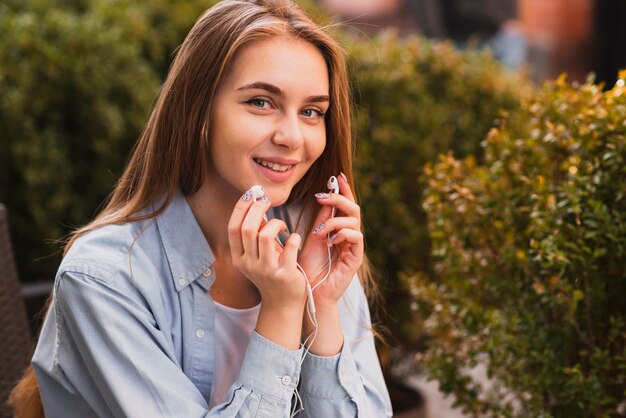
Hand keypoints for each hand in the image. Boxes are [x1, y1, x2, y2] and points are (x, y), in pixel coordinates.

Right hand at [227, 192, 305, 310]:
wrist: (282, 304)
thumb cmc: (270, 274)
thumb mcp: (257, 255)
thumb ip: (255, 233)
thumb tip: (256, 204)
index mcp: (238, 258)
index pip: (233, 228)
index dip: (241, 208)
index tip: (252, 194)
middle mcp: (249, 264)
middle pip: (248, 229)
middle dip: (257, 209)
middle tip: (267, 201)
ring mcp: (266, 270)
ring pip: (265, 236)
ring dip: (275, 223)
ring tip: (281, 226)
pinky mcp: (284, 274)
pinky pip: (289, 247)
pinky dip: (293, 237)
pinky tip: (294, 238)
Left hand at [298, 174, 363, 308]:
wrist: (309, 292)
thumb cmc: (309, 268)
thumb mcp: (313, 238)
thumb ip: (321, 220)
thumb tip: (325, 197)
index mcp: (339, 229)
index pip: (345, 205)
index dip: (343, 190)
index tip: (336, 176)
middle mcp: (349, 236)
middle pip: (353, 209)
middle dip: (339, 198)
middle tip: (322, 196)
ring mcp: (354, 247)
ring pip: (355, 221)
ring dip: (335, 220)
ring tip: (320, 231)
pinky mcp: (356, 258)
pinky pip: (357, 237)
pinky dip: (343, 233)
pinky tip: (330, 240)